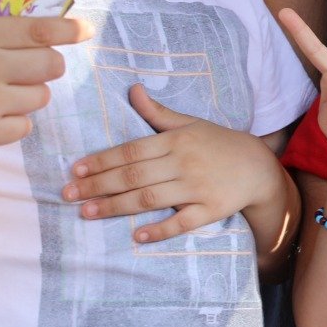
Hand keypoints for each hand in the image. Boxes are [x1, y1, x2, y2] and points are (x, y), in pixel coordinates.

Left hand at [63, 84, 288, 243]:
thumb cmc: (218, 143)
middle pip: (134, 176)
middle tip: (68, 194)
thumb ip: (157, 113)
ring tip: (87, 213)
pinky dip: (160, 230)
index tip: (76, 169)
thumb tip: (132, 90)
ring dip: (116, 207)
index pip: (131, 150)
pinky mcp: (210, 210)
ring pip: (150, 198)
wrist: (258, 167)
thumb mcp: (190, 123)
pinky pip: (182, 222)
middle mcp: (184, 163)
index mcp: (176, 140)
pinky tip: (137, 236)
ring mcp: (197, 188)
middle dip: (98, 185)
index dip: (102, 160)